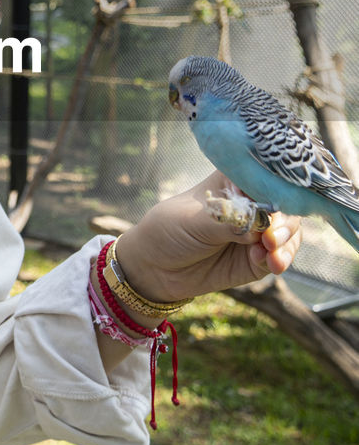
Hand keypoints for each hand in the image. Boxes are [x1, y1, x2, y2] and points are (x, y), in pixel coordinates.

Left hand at [113, 169, 301, 304]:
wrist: (155, 267)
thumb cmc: (169, 230)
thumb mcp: (194, 221)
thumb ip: (228, 222)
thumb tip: (260, 225)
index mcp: (235, 180)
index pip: (268, 177)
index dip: (278, 189)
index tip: (275, 204)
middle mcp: (252, 203)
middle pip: (286, 205)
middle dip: (284, 222)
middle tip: (270, 238)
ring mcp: (258, 230)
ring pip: (290, 231)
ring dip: (286, 242)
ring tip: (271, 253)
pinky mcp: (258, 258)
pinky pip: (282, 255)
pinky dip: (281, 259)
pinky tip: (269, 263)